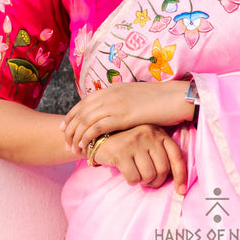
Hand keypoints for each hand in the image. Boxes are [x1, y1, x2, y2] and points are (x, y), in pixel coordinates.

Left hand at [60, 79, 194, 151]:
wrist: (175, 98)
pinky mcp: (121, 116)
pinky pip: (96, 128)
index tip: (65, 127)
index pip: (84, 102)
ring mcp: (114, 104)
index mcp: (112, 89)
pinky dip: (87, 138)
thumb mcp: (136, 98)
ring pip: (85, 121)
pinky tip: (85, 147)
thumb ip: (123, 103)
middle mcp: (109, 94)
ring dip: (76, 136)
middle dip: (70, 128)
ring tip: (73, 149)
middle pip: (81, 112)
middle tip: (66, 143)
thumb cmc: (161, 101)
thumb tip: (117, 113)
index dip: (72, 116)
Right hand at [91, 123, 188, 195]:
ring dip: (143, 182)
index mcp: (158, 133)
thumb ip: (161, 154)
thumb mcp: (147, 143)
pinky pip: (134, 177)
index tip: (180, 191)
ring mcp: (134, 142)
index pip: (176, 156)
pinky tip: (127, 174)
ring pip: (149, 175)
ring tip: (137, 175)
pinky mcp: (121, 152)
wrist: (99, 138)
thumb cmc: (128, 145)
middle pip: (163, 169)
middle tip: (148, 181)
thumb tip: (176, 179)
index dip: (181, 176)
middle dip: (156, 181)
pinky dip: (132, 181)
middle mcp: (148, 134)